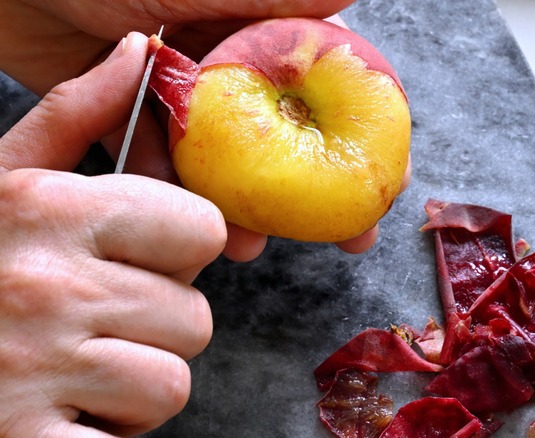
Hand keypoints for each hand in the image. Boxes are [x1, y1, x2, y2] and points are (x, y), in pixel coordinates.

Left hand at [0, 0, 408, 261]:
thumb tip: (347, 0)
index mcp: (249, 34)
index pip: (325, 91)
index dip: (360, 137)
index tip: (384, 182)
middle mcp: (222, 69)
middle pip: (287, 139)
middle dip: (316, 194)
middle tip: (344, 238)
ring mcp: (179, 98)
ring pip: (226, 166)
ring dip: (240, 208)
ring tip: (245, 244)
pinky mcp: (132, 120)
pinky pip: (162, 167)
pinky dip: (170, 193)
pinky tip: (173, 214)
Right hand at [0, 33, 225, 436]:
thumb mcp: (2, 179)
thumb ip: (74, 114)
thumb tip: (137, 53)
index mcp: (53, 210)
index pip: (202, 229)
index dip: (179, 253)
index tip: (140, 263)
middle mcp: (47, 283)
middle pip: (195, 316)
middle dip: (155, 328)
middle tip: (95, 327)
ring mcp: (33, 367)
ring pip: (169, 384)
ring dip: (132, 389)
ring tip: (74, 372)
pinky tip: (62, 417)